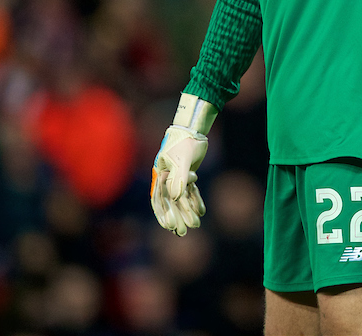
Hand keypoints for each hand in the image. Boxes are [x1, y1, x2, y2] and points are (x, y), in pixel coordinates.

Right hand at [151, 94, 215, 235]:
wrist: (193, 128)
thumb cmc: (185, 142)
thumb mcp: (182, 159)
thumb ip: (179, 178)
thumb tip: (175, 198)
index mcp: (160, 174)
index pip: (160, 199)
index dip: (164, 213)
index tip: (170, 226)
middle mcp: (167, 178)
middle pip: (171, 202)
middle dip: (177, 217)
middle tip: (183, 233)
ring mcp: (177, 176)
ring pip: (182, 198)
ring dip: (188, 211)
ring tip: (196, 225)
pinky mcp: (187, 174)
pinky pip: (190, 191)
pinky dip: (195, 201)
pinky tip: (201, 211)